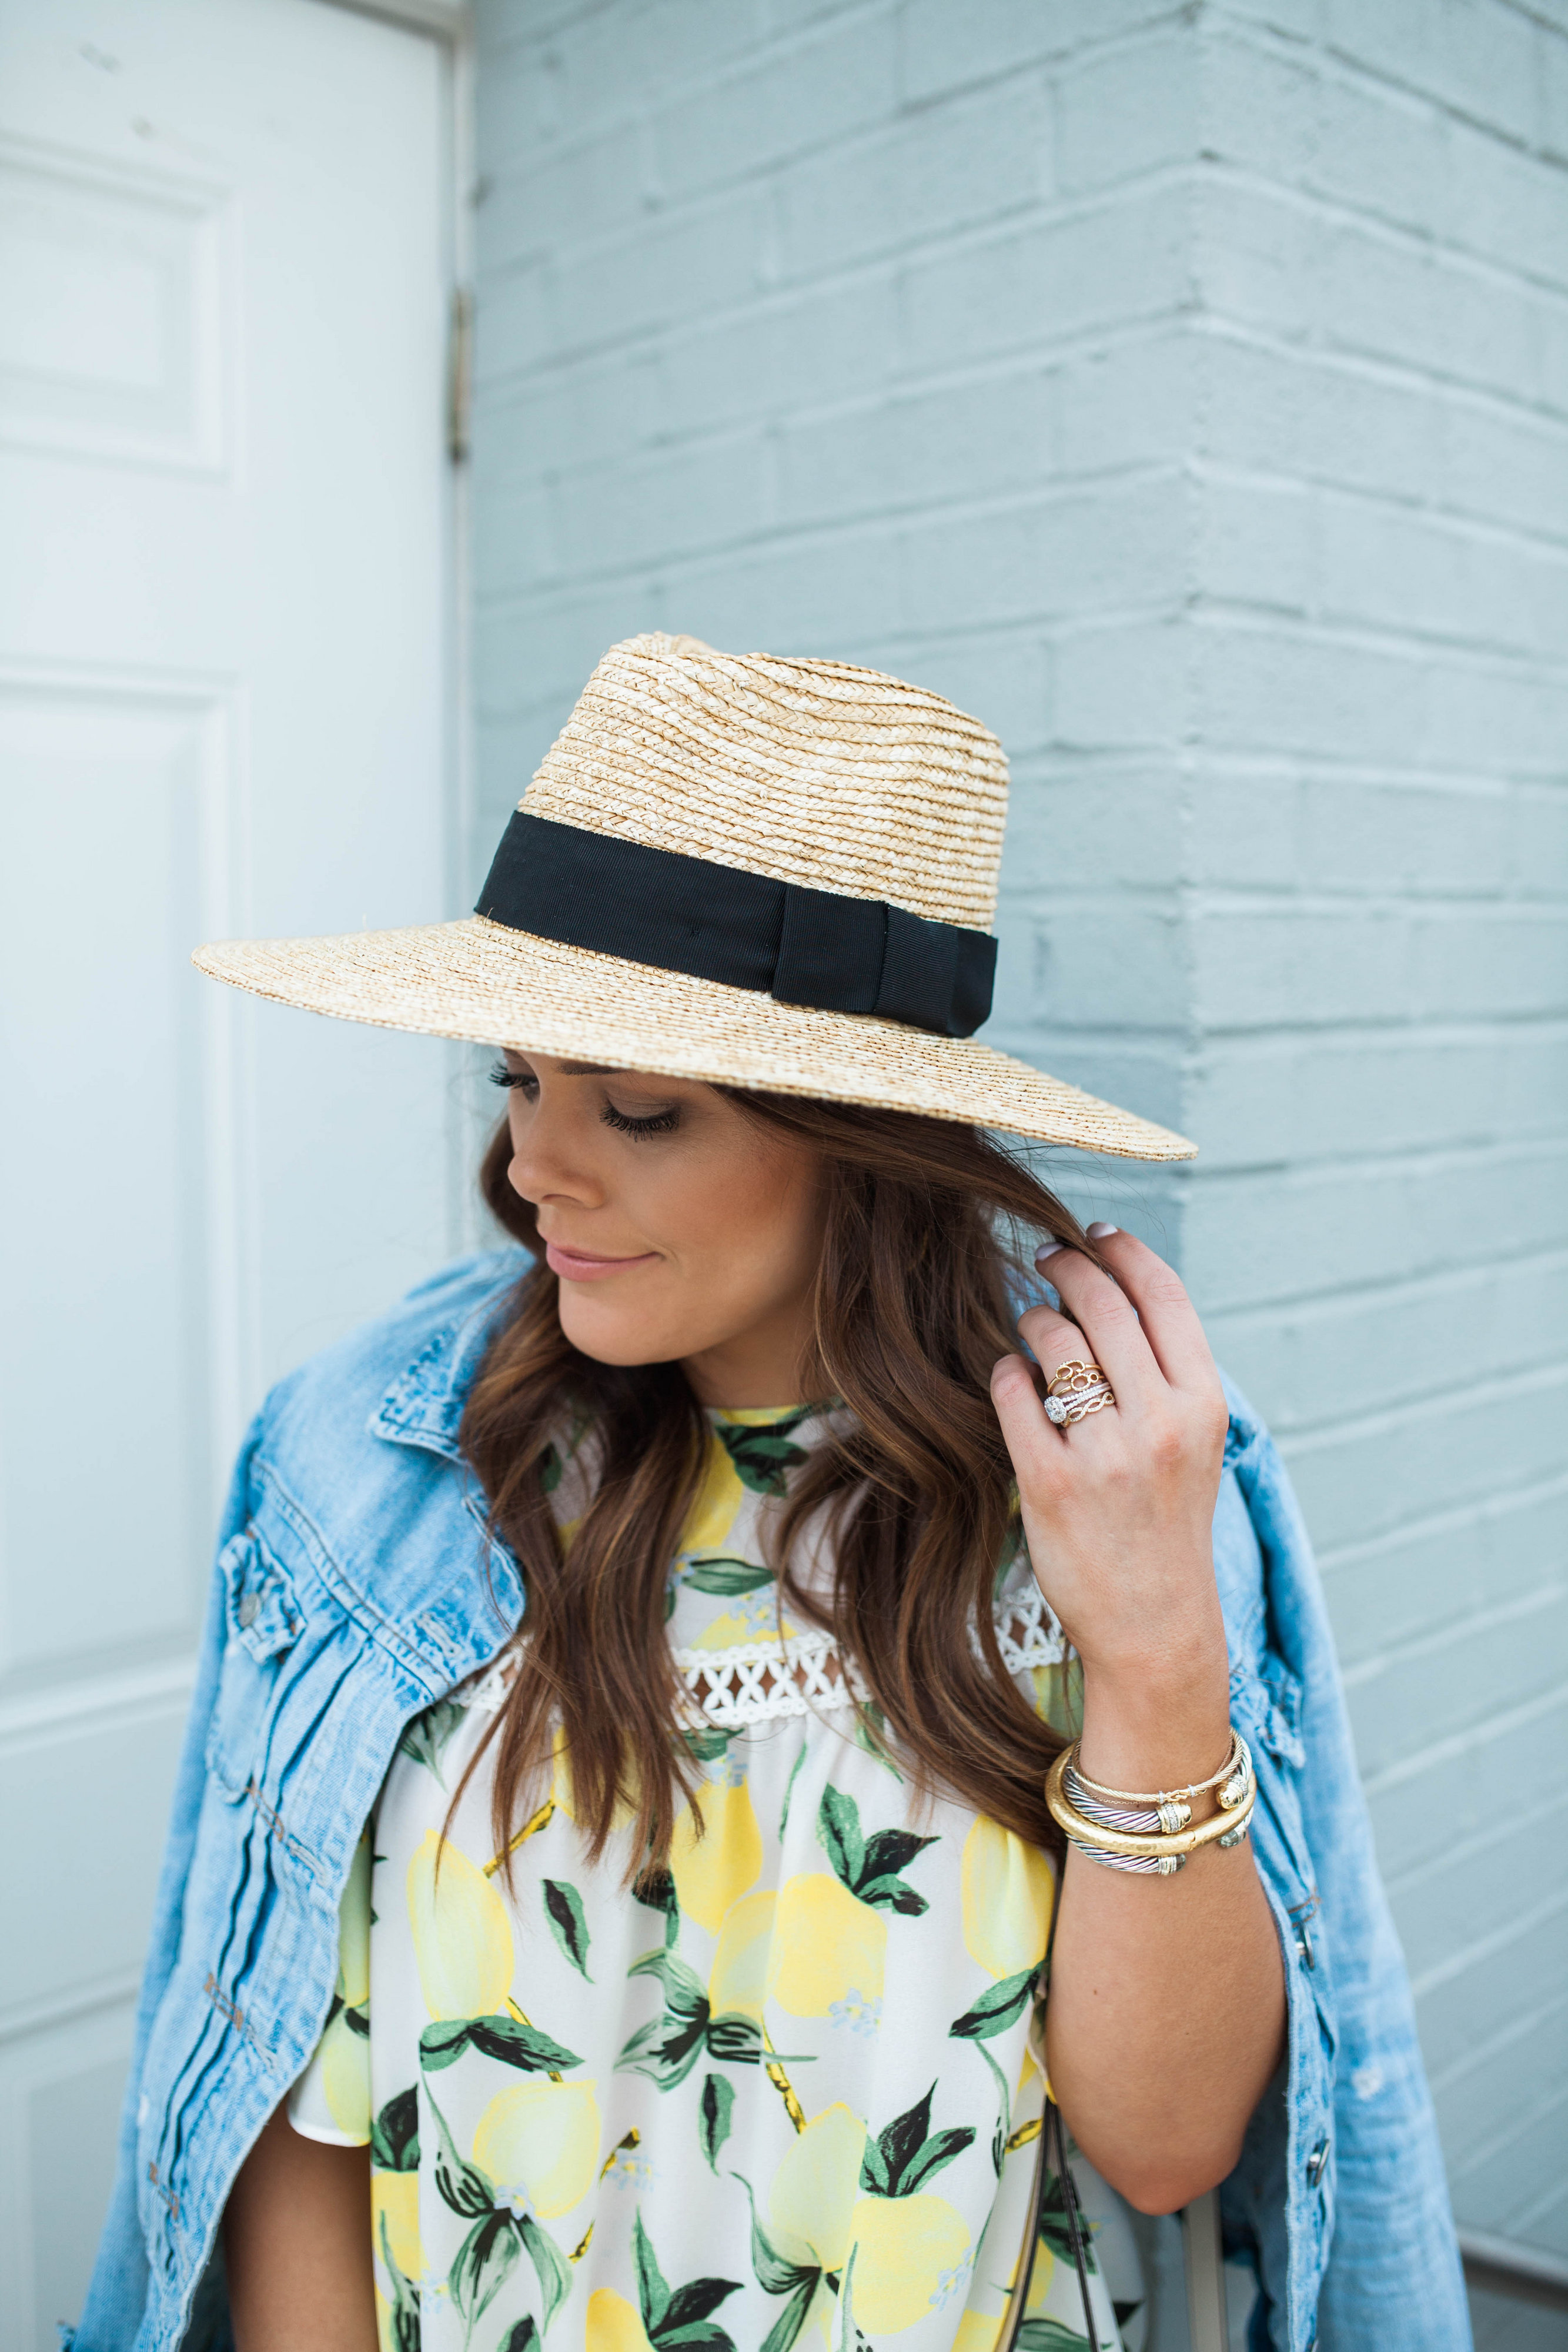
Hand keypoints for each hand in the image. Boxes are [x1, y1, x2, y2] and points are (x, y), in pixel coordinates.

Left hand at [989, 1225, 1232, 1788]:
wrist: (1155, 1628)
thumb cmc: (1168, 1529)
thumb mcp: (1194, 1447)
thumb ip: (1166, 1378)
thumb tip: (1116, 1296)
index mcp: (1203, 1406)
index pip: (1163, 1297)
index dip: (1125, 1253)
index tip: (1096, 1235)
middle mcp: (1160, 1422)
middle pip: (1103, 1304)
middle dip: (1068, 1268)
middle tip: (1046, 1258)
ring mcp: (1104, 1452)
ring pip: (1054, 1340)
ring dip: (1035, 1320)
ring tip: (1032, 1326)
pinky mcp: (1049, 1482)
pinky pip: (1013, 1393)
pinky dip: (1007, 1374)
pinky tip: (1012, 1380)